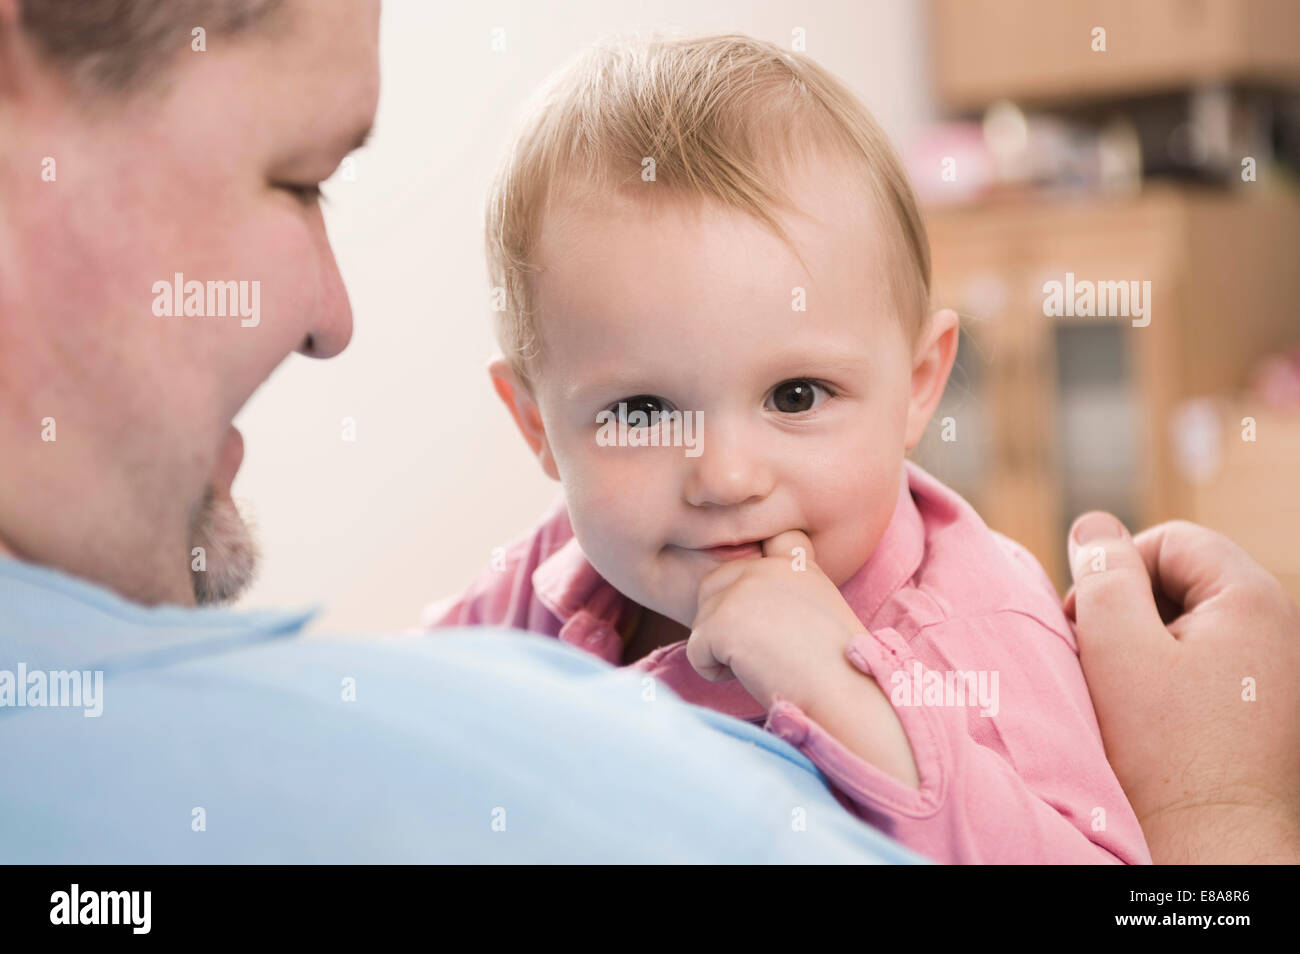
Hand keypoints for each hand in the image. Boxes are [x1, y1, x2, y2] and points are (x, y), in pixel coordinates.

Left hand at [685, 530, 862, 711]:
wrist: (846, 693)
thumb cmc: (838, 670)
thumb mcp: (819, 613)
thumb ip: (782, 597)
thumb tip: (742, 613)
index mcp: (794, 564)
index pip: (763, 542)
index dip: (749, 574)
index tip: (765, 604)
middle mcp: (766, 567)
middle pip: (713, 584)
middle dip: (724, 620)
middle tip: (762, 652)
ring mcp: (741, 590)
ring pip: (701, 620)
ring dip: (721, 649)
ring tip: (764, 665)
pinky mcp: (722, 620)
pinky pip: (695, 651)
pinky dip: (714, 672)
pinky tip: (753, 676)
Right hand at [1064, 512, 1299, 863]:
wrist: (1214, 847)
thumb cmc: (1165, 753)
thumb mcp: (1115, 646)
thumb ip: (1102, 572)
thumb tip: (1093, 525)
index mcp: (1253, 598)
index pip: (1169, 540)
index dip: (1117, 572)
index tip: (1089, 625)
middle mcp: (1281, 625)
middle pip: (1183, 579)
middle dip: (1130, 609)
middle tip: (1100, 661)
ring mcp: (1280, 668)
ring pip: (1192, 622)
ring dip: (1146, 645)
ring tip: (1125, 695)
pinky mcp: (1269, 705)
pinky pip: (1209, 662)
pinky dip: (1170, 677)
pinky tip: (1151, 717)